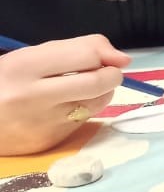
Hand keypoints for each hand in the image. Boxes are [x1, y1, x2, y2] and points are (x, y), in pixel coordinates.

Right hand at [0, 36, 127, 155]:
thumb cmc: (8, 81)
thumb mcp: (35, 55)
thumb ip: (80, 49)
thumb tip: (124, 59)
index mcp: (25, 67)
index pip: (87, 55)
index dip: (106, 55)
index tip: (107, 57)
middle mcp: (32, 97)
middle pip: (98, 82)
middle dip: (112, 74)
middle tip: (105, 72)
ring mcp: (41, 123)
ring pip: (98, 103)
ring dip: (100, 93)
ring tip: (80, 89)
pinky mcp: (48, 142)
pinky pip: (83, 121)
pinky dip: (83, 110)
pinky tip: (63, 108)